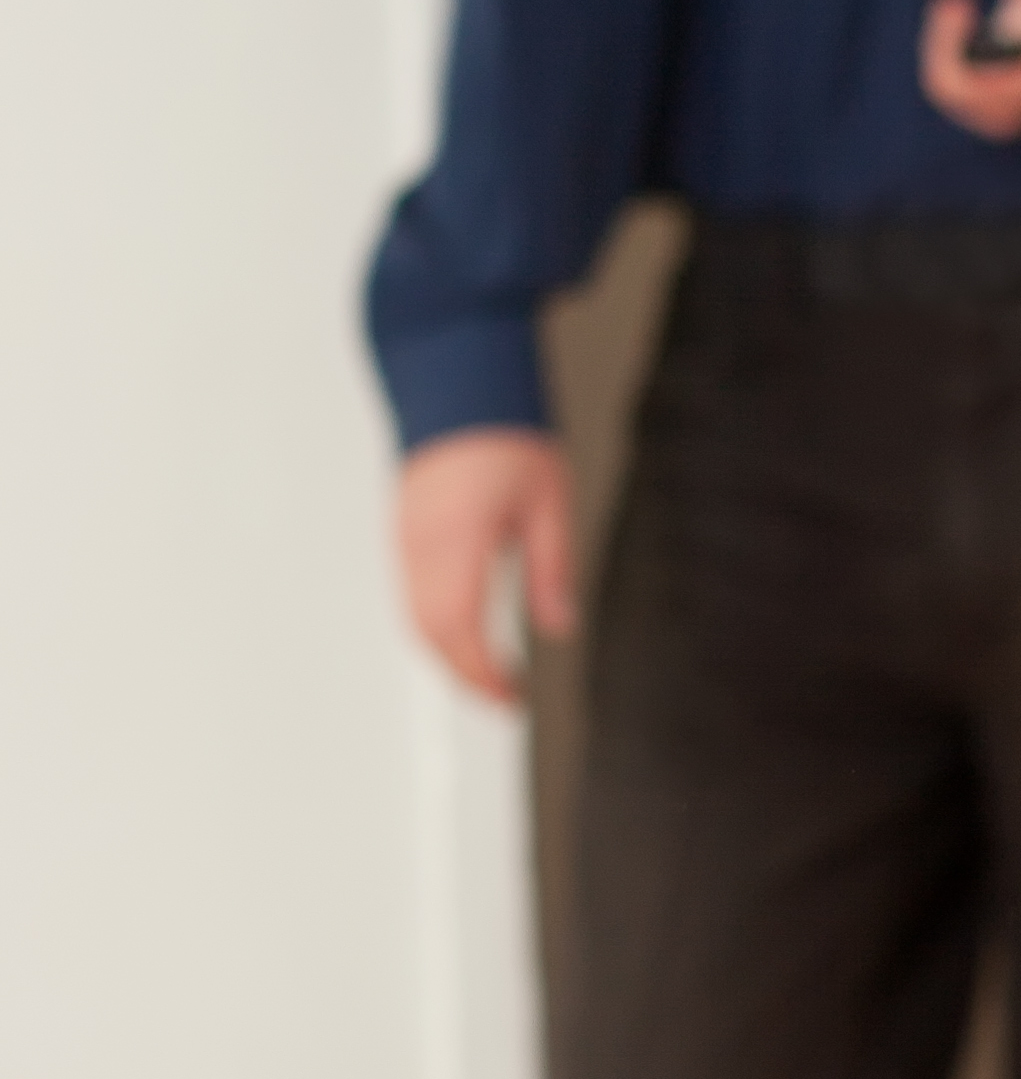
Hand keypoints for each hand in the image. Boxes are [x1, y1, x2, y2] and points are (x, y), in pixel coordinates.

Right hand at [396, 430, 576, 707]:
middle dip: (463, 674)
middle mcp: (420, 545)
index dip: (483, 676)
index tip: (510, 699)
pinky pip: (408, 595)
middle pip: (430, 633)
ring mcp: (405, 538)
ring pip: (414, 618)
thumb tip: (559, 626)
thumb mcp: (550, 503)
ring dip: (447, 654)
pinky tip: (462, 635)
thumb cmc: (503, 431)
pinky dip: (433, 627)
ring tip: (486, 676)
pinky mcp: (402, 532)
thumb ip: (553, 569)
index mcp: (457, 540)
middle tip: (501, 698)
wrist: (457, 379)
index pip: (460, 630)